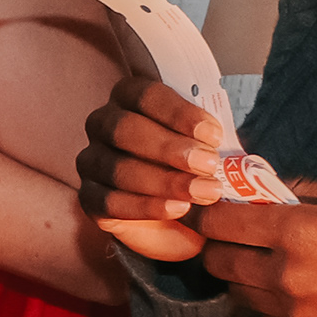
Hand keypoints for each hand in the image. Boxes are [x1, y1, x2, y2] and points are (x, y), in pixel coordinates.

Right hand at [75, 74, 227, 261]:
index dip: (178, 113)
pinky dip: (145, 207)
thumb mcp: (209, 148)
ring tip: (204, 193)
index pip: (144, 94)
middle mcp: (104, 125)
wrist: (182, 222)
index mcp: (131, 100)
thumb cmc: (195, 171)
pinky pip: (108, 201)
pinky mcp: (89, 198)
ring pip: (116, 167)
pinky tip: (177, 209)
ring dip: (164, 181)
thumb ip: (211, 140)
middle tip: (208, 165)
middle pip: (124, 128)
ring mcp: (92, 161)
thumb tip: (227, 144)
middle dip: (169, 148)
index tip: (213, 135)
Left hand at [196, 180, 316, 316]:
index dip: (211, 211)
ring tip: (265, 258)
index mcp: (298, 232)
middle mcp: (286, 275)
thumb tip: (271, 188)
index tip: (215, 204)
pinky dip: (266, 299)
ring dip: (242, 273)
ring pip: (238, 291)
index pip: (222, 221)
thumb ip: (310, 192)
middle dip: (220, 243)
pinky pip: (266, 316)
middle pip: (218, 260)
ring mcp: (295, 311)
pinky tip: (291, 285)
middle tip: (238, 231)